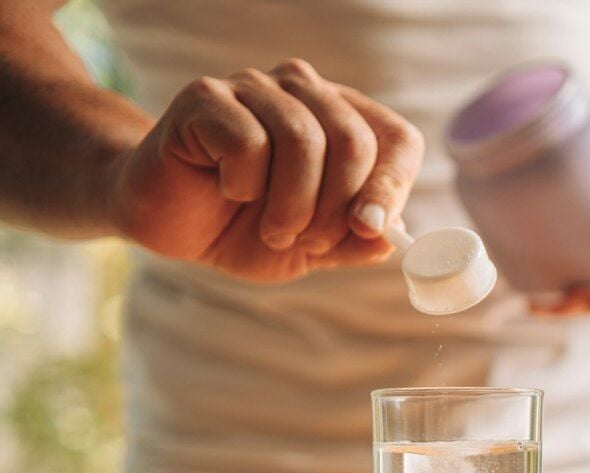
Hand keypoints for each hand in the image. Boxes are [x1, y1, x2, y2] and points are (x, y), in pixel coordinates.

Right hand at [106, 59, 423, 281]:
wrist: (170, 223)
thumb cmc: (245, 227)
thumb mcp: (313, 247)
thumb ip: (354, 241)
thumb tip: (389, 236)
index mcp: (343, 121)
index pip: (398, 139)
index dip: (393, 186)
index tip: (372, 228)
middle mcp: (304, 92)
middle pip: (353, 140)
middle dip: (337, 207)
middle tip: (310, 241)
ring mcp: (255, 87)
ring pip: (303, 140)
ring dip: (293, 205)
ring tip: (275, 230)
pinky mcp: (206, 98)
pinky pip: (248, 142)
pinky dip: (245, 184)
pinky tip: (229, 191)